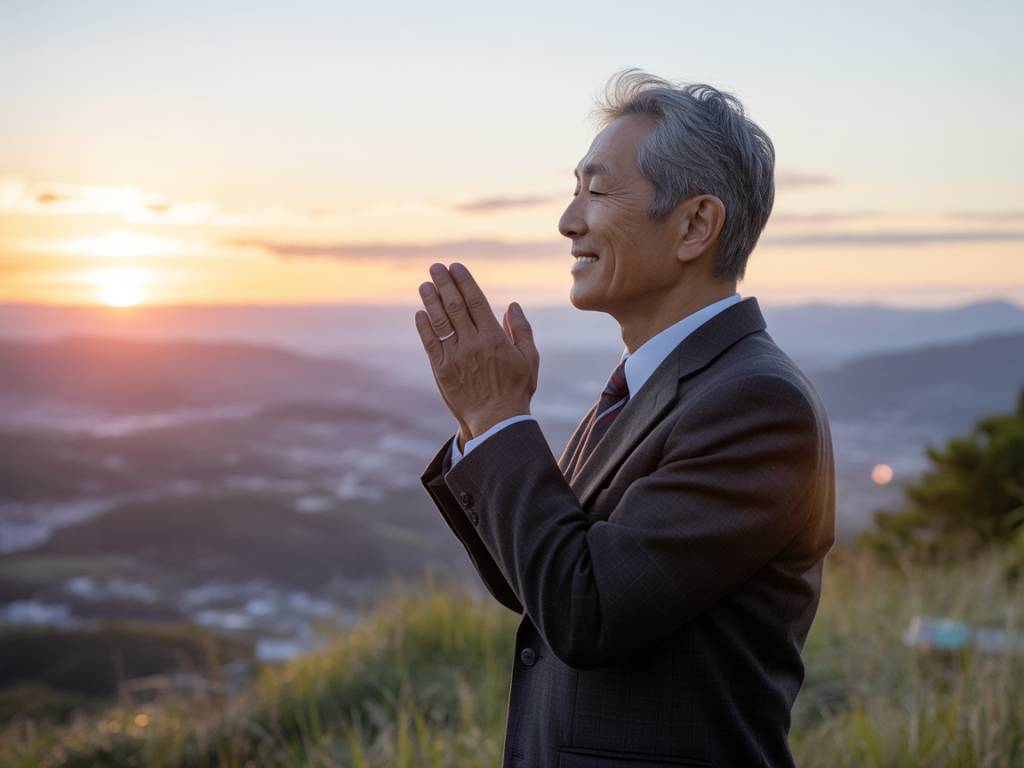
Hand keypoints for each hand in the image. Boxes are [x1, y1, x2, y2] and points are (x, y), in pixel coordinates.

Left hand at [414, 262, 538, 438]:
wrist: (496, 421)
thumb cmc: (516, 389)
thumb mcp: (529, 359)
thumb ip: (522, 330)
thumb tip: (513, 306)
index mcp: (494, 338)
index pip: (475, 301)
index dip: (464, 282)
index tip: (455, 267)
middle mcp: (473, 344)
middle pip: (454, 306)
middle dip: (444, 284)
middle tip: (435, 267)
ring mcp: (455, 357)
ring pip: (440, 322)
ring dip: (431, 301)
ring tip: (425, 285)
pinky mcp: (441, 370)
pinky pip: (431, 344)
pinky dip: (424, 327)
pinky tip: (421, 313)